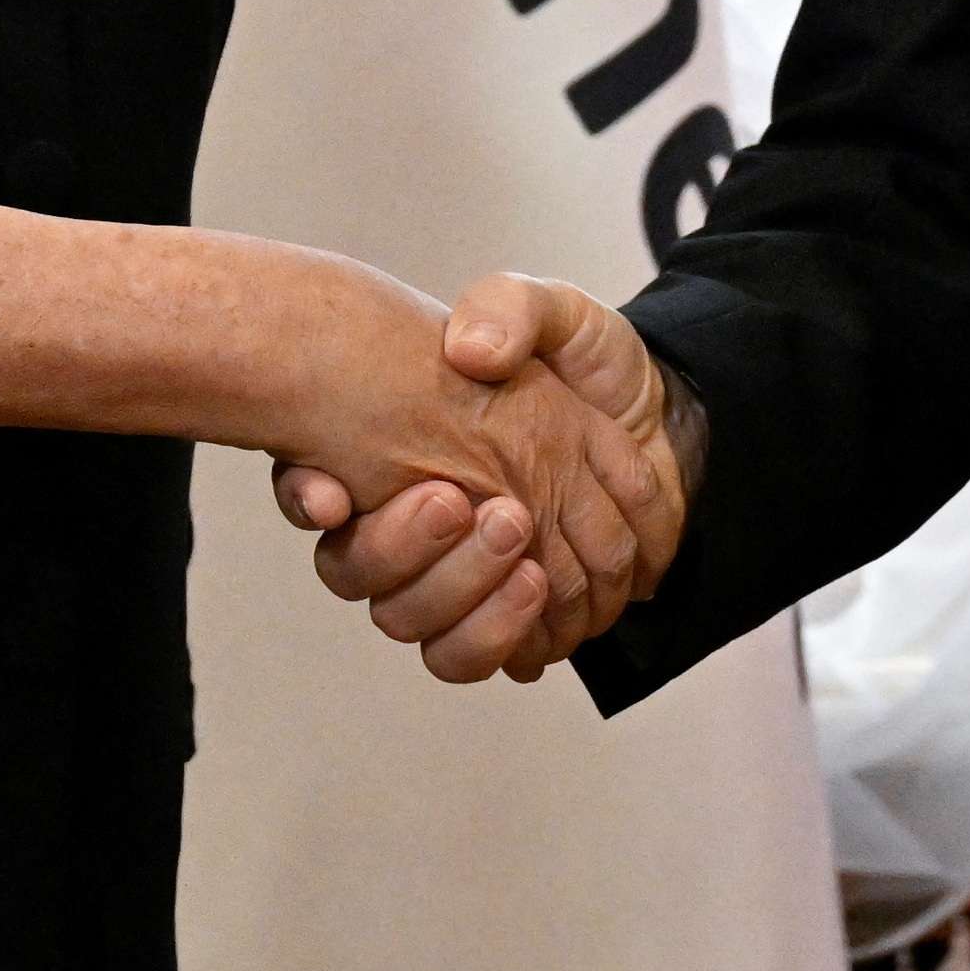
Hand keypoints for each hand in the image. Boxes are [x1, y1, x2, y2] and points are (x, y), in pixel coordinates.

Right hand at [274, 276, 696, 684]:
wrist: (655, 411)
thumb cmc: (585, 363)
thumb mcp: (550, 313)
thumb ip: (507, 311)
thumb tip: (466, 350)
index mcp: (390, 456)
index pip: (316, 498)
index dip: (314, 502)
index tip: (373, 485)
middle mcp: (410, 532)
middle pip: (376, 588)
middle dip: (434, 564)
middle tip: (503, 515)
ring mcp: (460, 583)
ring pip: (428, 637)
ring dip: (473, 611)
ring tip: (530, 568)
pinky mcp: (512, 619)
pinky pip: (488, 659)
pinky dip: (511, 638)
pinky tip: (540, 593)